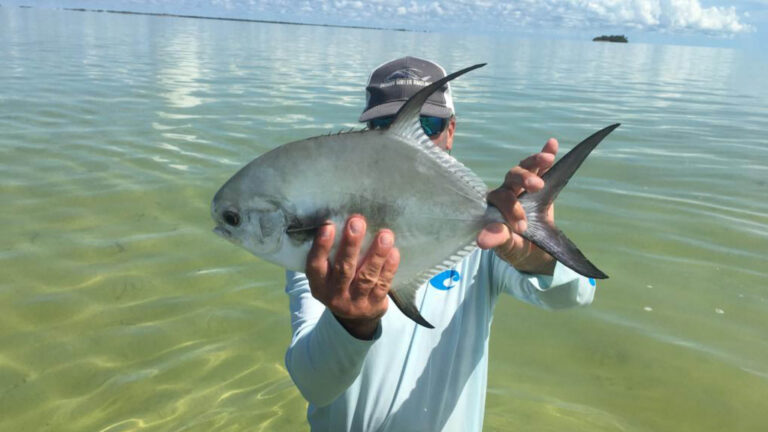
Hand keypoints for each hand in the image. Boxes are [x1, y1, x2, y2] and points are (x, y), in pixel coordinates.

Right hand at [306, 215, 399, 338]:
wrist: (355, 318)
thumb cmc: (340, 283)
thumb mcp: (328, 275)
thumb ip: (331, 254)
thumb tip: (340, 219)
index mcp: (318, 284)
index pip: (316, 265)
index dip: (321, 246)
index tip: (328, 225)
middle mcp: (334, 295)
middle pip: (344, 269)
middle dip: (351, 244)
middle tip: (357, 222)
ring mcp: (355, 302)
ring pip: (366, 277)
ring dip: (376, 254)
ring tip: (385, 235)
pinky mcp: (374, 305)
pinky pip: (382, 285)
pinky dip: (389, 268)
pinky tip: (393, 252)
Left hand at [477, 138, 558, 274]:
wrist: (533, 251)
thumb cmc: (515, 248)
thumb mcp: (508, 248)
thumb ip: (498, 241)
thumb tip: (482, 241)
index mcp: (493, 206)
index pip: (500, 198)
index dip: (511, 209)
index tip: (523, 226)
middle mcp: (505, 193)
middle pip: (510, 177)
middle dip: (523, 178)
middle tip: (537, 186)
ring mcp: (521, 188)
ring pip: (524, 169)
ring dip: (534, 162)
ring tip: (547, 159)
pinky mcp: (538, 186)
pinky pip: (540, 168)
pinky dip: (545, 154)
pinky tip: (552, 144)